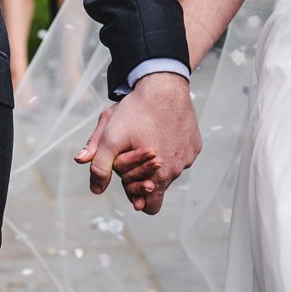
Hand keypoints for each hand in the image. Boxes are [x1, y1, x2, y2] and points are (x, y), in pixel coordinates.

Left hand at [74, 72, 200, 214]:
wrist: (163, 85)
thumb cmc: (135, 111)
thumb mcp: (110, 138)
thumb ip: (99, 167)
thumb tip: (95, 189)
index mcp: (159, 177)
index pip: (149, 206)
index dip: (135, 195)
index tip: (128, 180)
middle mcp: (177, 170)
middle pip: (158, 185)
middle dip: (145, 175)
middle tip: (135, 152)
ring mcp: (189, 157)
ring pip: (170, 168)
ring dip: (158, 161)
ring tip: (148, 137)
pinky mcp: (195, 144)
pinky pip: (181, 154)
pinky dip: (171, 147)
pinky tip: (162, 130)